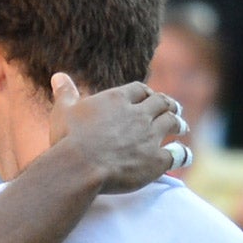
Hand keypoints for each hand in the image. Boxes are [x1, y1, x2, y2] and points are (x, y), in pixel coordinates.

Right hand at [49, 73, 188, 193]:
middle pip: (161, 103)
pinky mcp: (156, 160)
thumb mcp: (63, 111)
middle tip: (173, 108)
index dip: (146, 93)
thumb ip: (65, 93)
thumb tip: (58, 76)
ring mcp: (150, 136)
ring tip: (182, 126)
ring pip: (172, 123)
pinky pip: (177, 153)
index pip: (139, 90)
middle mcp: (138, 114)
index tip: (149, 96)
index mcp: (118, 99)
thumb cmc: (69, 139)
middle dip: (168, 105)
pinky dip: (183, 153)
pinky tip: (185, 155)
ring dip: (179, 123)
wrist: (80, 166)